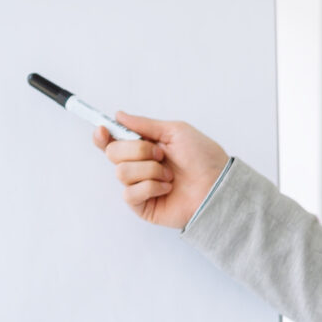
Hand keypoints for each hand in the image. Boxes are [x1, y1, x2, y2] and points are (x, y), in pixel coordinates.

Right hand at [97, 112, 230, 228]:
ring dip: (149, 169)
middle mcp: (139, 167)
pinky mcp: (143, 206)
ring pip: (121, 172)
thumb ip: (145, 124)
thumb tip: (119, 115)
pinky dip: (151, 187)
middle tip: (161, 154)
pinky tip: (167, 188)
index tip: (104, 131)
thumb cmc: (203, 158)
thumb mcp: (175, 131)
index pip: (112, 142)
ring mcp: (139, 187)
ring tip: (170, 175)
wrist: (218, 184)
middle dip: (137, 149)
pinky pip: (130, 193)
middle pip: (113, 154)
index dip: (103, 136)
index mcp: (144, 148)